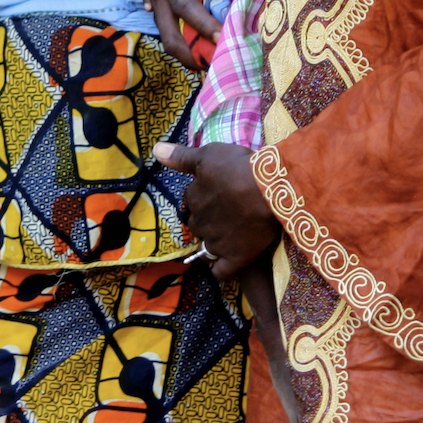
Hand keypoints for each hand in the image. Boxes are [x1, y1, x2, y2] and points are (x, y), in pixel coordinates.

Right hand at [143, 0, 244, 65]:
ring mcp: (155, 3)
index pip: (186, 6)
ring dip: (184, 53)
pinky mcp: (160, 8)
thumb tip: (245, 4)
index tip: (222, 38)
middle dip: (187, 53)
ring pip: (165, 35)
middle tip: (210, 67)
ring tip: (207, 65)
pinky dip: (182, 45)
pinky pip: (167, 31)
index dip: (203, 24)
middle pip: (167, 31)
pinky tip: (199, 54)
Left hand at [153, 141, 277, 280]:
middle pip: (197, 224)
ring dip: (210, 245)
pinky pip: (221, 272)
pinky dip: (221, 271)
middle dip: (206, 220)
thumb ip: (182, 157)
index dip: (203, 196)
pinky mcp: (236, 258)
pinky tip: (225, 265)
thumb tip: (156, 150)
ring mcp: (216, 242)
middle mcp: (200, 222)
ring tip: (225, 239)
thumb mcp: (208, 154)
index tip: (216, 193)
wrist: (266, 190)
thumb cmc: (238, 168)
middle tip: (225, 214)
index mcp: (193, 198)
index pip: (191, 199)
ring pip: (205, 248)